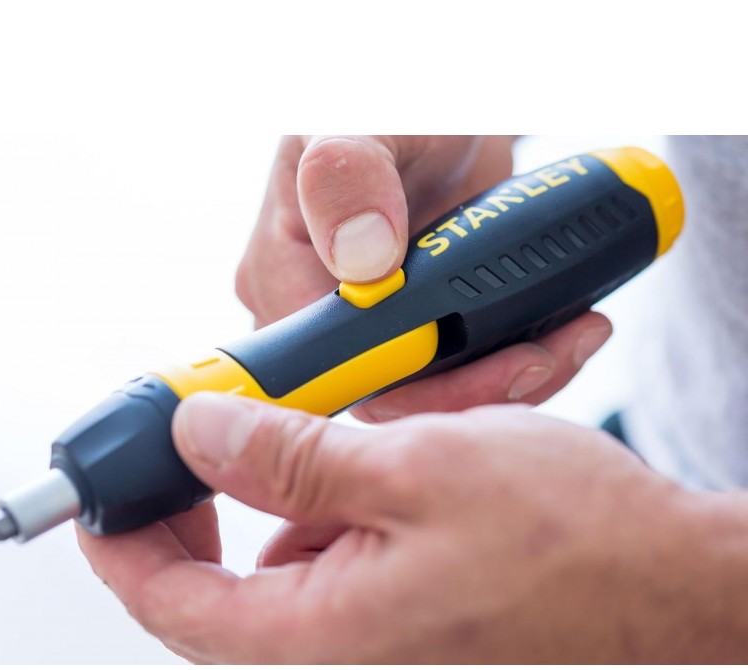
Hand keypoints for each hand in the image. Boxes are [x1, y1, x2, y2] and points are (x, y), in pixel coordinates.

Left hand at [78, 394, 745, 662]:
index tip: (106, 497)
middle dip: (209, 518)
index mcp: (326, 646)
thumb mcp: (414, 467)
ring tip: (335, 455)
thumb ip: (290, 456)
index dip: (125, 544)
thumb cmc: (575, 539)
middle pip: (221, 599)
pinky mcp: (406, 643)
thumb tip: (200, 435)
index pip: (174, 605)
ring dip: (287, 515)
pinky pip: (333, 589)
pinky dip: (332, 532)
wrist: (677, 588)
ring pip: (281, 587)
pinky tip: (376, 489)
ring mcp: (376, 664)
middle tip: (217, 450)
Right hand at [235, 136, 612, 421]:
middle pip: (382, 391)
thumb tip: (362, 262)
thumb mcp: (360, 118)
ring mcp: (372, 322)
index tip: (459, 365)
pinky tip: (558, 332)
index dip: (388, 382)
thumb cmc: (387, 100)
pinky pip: (458, 369)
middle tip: (537, 356)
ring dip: (503, 378)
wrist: (440, 111)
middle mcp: (318, 309)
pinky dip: (511, 359)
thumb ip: (346, 176)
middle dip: (466, 388)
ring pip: (429, 391)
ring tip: (567, 338)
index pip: (320, 365)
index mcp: (280, 270)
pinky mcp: (419, 324)